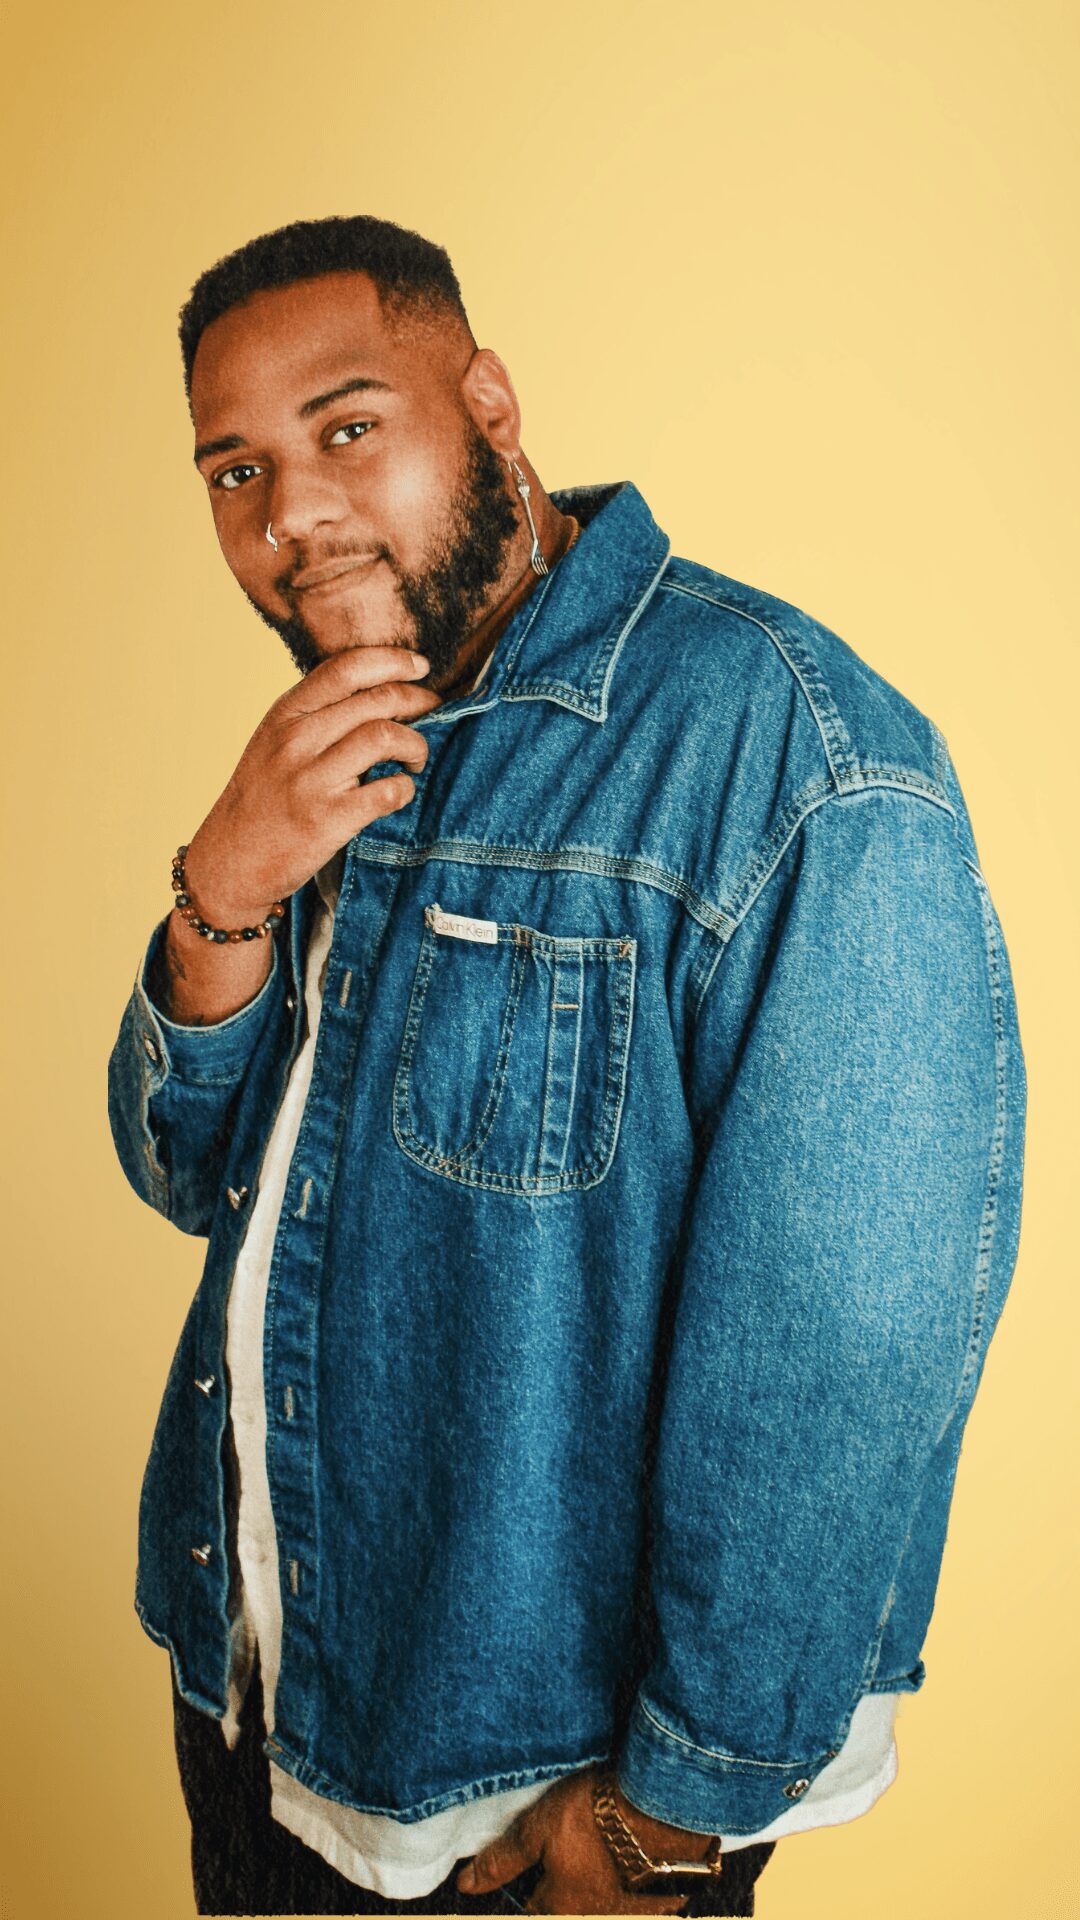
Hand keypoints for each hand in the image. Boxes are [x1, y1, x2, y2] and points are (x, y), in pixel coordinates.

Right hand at [182, 646, 441, 923]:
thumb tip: (377, 690)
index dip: (392, 660)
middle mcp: (296, 740)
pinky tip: (399, 792)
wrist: (231, 859)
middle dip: (419, 701)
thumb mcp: (273, 742)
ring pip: (385, 736)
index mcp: (285, 715)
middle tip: (432, 713)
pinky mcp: (327, 819)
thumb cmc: (261, 799)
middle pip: (377, 700)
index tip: (419, 666)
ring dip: (416, 745)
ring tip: (415, 758)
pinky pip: (388, 790)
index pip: (346, 668)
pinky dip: (405, 788)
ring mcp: (311, 780)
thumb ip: (314, 714)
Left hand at [456, 1764, 710, 1914]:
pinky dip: (634, 1876)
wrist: (665, 1805)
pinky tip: (635, 1847)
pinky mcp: (666, 1898)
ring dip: (603, 1878)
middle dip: (567, 1882)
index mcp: (562, 1908)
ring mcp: (635, 1913)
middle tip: (573, 1843)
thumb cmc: (596, 1816)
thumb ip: (502, 1860)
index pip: (534, 1907)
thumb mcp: (538, 1829)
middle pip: (572, 1905)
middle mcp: (597, 1918)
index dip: (531, 1880)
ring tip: (603, 1841)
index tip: (537, 1857)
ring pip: (606, 1901)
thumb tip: (466, 1886)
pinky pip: (640, 1895)